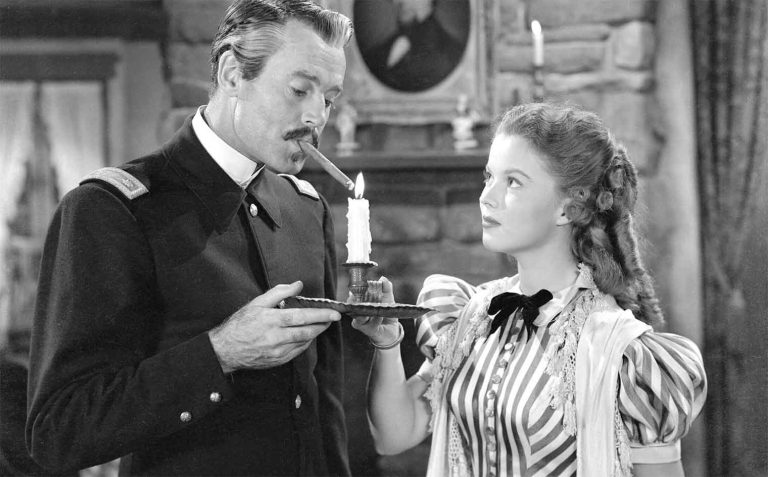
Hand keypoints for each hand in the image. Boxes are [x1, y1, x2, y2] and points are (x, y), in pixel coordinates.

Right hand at [208, 281, 340, 372]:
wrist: (225, 350)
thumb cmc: (240, 324)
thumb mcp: (256, 303)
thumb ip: (279, 292)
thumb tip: (298, 285)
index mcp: (272, 320)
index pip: (302, 317)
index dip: (320, 315)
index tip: (334, 312)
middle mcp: (276, 337)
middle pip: (307, 332)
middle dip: (322, 325)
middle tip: (332, 318)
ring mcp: (278, 352)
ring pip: (304, 343)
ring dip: (315, 334)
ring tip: (322, 325)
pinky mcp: (278, 361)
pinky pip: (297, 352)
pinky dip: (305, 343)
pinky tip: (307, 336)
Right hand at [350, 277, 399, 345]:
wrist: (392, 330)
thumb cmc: (386, 312)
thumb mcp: (387, 298)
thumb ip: (385, 288)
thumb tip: (382, 278)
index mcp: (360, 304)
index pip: (353, 297)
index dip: (353, 293)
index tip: (355, 288)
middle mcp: (358, 314)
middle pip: (352, 307)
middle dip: (354, 301)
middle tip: (357, 295)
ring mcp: (362, 323)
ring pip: (358, 317)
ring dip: (365, 311)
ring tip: (371, 305)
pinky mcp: (369, 331)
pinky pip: (370, 325)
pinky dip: (375, 320)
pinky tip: (379, 316)